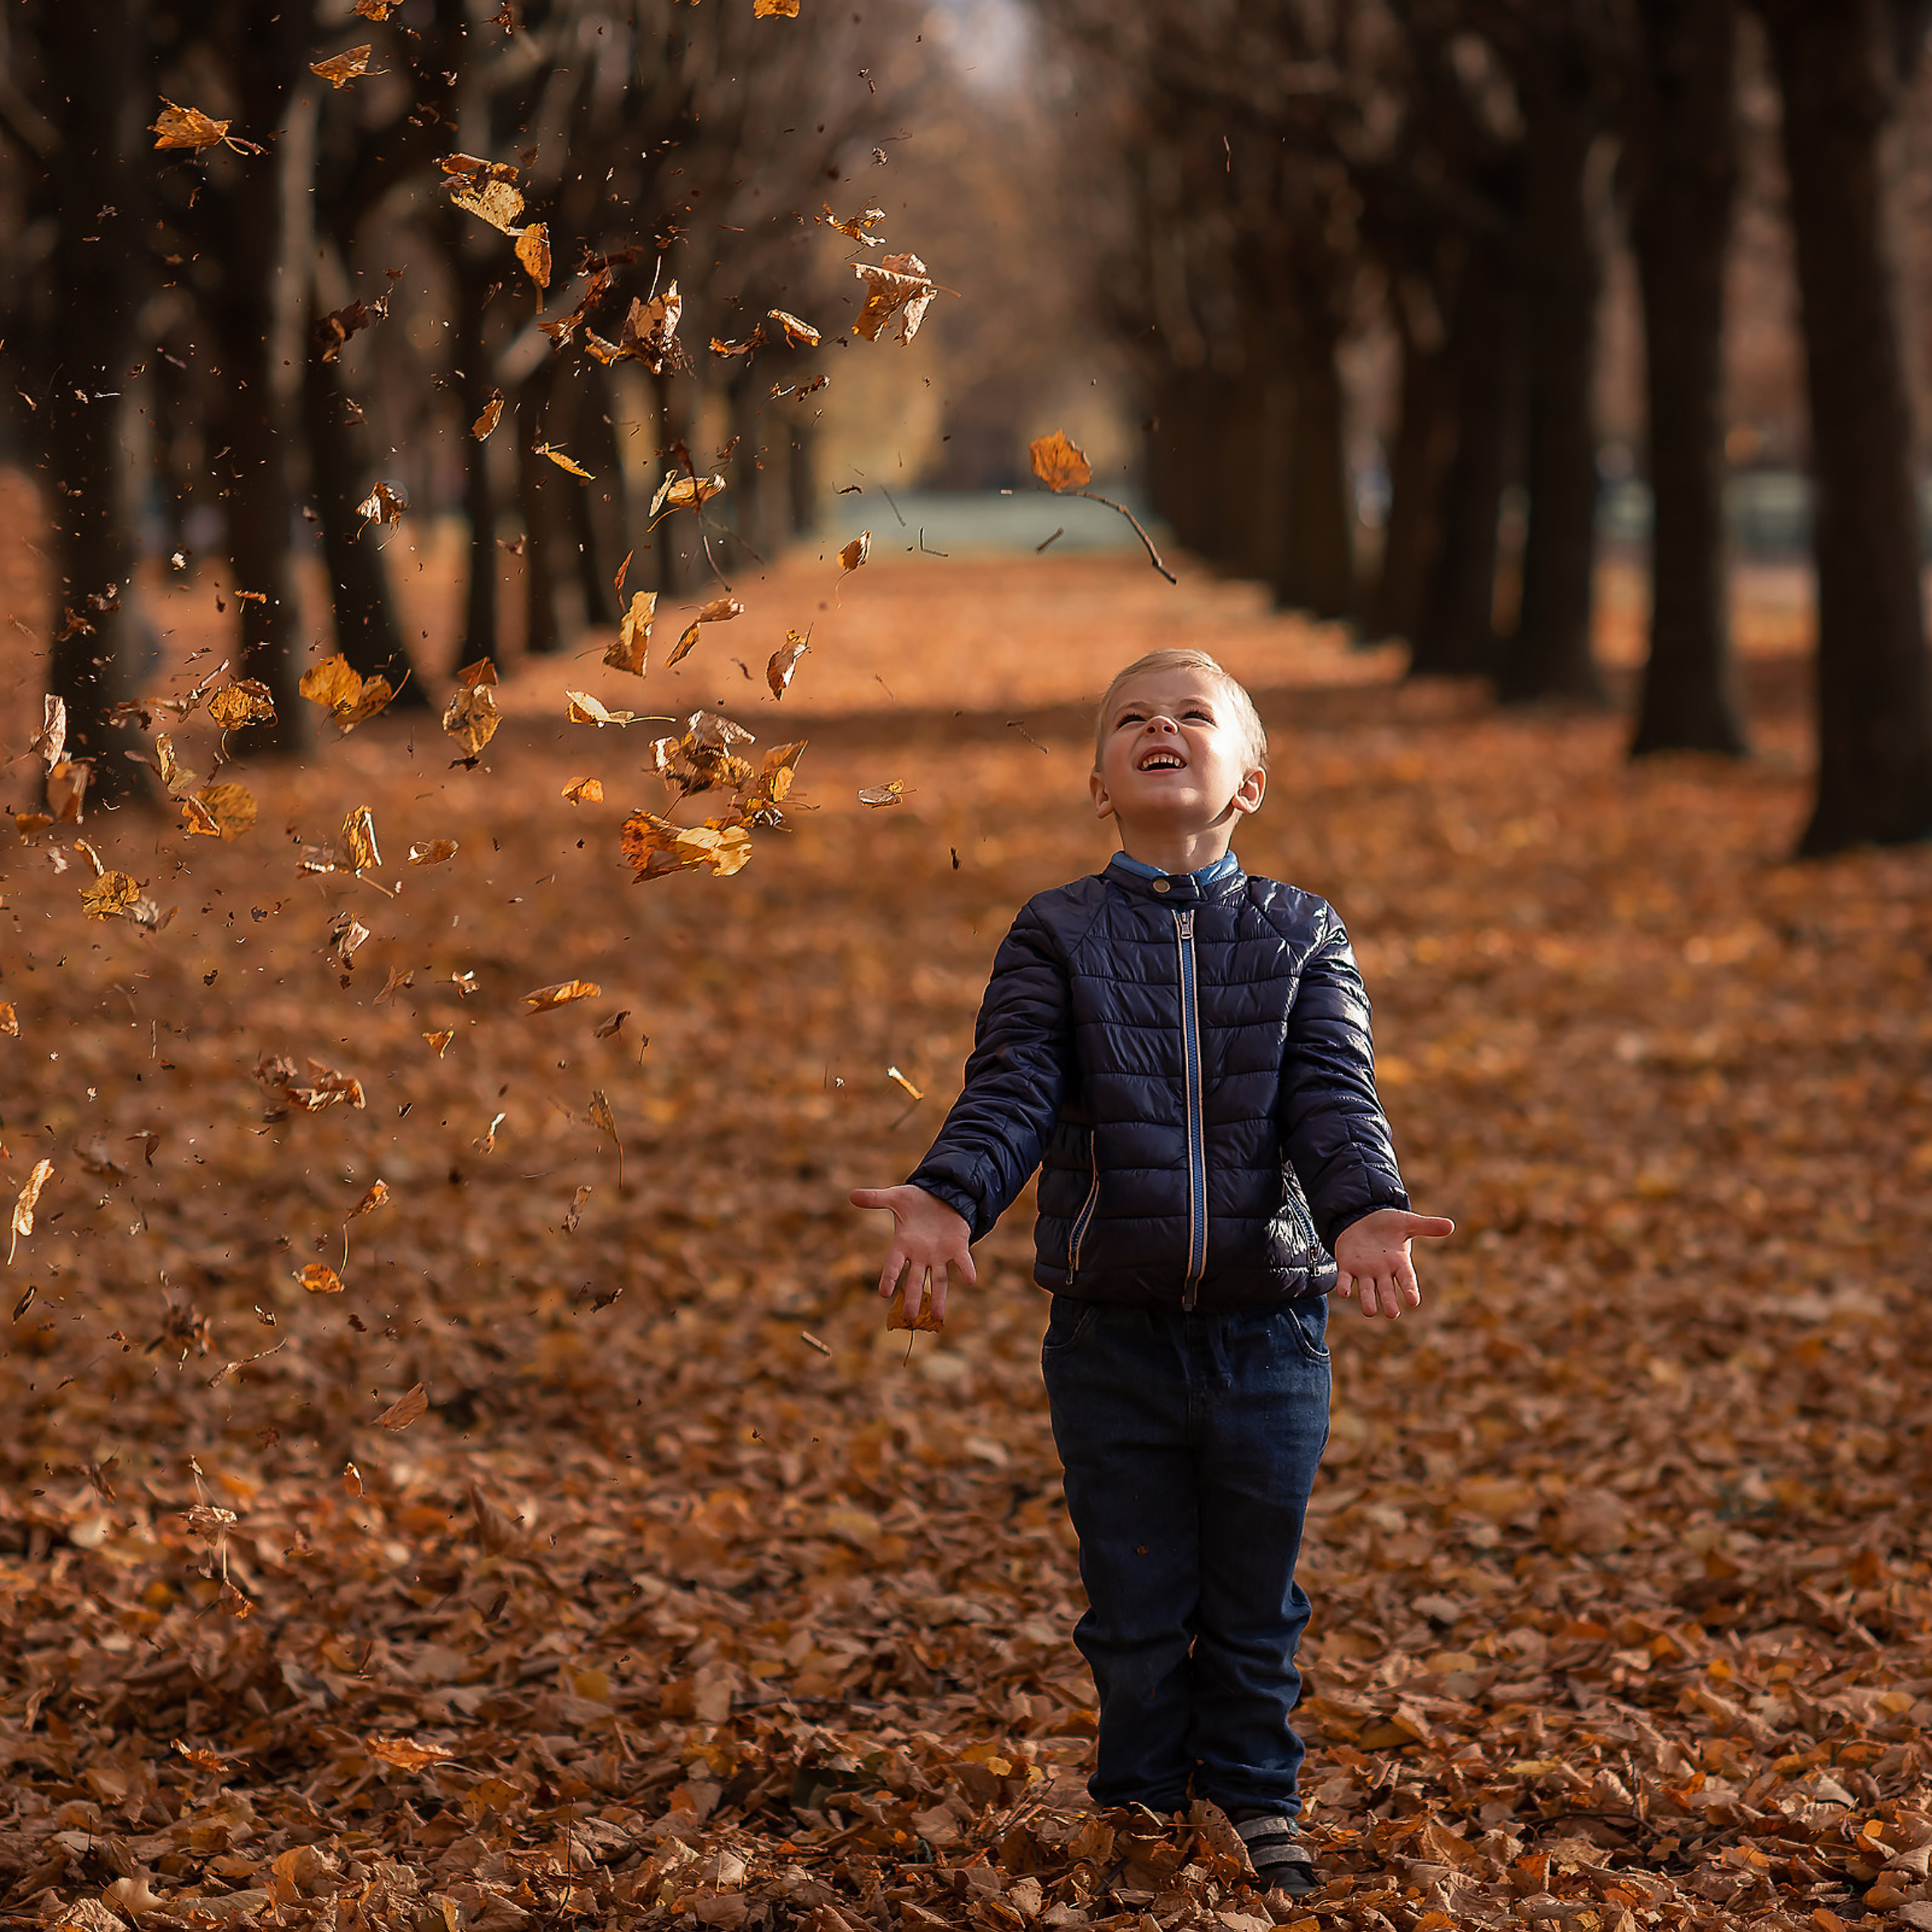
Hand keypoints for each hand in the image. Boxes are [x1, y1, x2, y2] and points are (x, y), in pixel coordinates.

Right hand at [848, 1183, 975, 1325]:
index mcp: (903, 1245)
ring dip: (939, 1298)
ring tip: (938, 1317)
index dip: (889, 1277)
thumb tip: (851, 1195)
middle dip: (914, 1297)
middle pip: (916, 1280)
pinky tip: (971, 1280)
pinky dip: (967, 1270)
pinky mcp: (958, 1248)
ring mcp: (940, 1255)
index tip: (884, 1292)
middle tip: (910, 1317)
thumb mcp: (896, 1197)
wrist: (941, 1195)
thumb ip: (875, 1199)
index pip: (894, 1264)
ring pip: (939, 1280)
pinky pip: (963, 1262)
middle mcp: (921, 1255)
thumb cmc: (915, 1201)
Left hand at [1333, 1207, 1454, 1318]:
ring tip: (1370, 1312)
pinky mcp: (1347, 1265)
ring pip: (1366, 1290)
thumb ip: (1427, 1226)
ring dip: (1367, 1300)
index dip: (1410, 1289)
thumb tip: (1451, 1225)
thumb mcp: (1407, 1222)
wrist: (1362, 1218)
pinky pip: (1345, 1278)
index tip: (1414, 1302)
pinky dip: (1344, 1285)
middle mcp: (1382, 1271)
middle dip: (1389, 1301)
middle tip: (1392, 1314)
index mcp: (1399, 1262)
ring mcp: (1364, 1270)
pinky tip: (1343, 1292)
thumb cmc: (1388, 1224)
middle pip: (1386, 1290)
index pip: (1406, 1279)